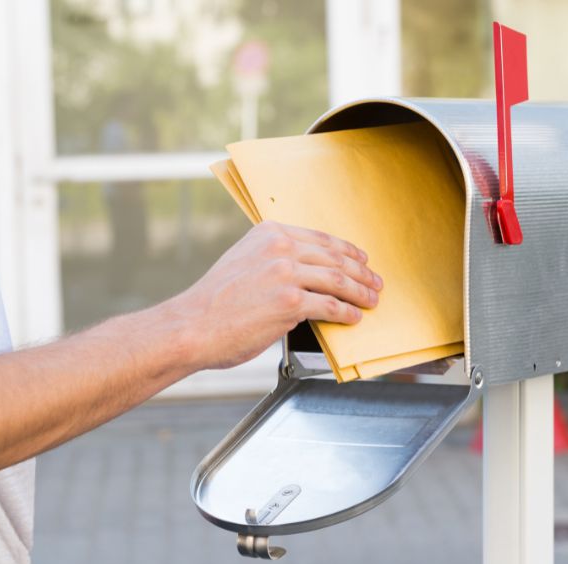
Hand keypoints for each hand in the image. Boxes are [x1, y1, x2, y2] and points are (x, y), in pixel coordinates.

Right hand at [169, 221, 383, 369]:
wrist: (192, 326)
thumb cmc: (214, 302)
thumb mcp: (243, 261)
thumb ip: (273, 259)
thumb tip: (305, 273)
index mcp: (269, 233)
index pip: (320, 239)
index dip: (347, 250)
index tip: (362, 260)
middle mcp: (279, 248)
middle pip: (334, 258)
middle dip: (361, 272)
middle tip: (375, 282)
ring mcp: (285, 274)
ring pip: (337, 280)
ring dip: (360, 293)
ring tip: (371, 300)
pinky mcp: (289, 302)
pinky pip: (329, 306)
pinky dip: (346, 313)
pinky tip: (353, 317)